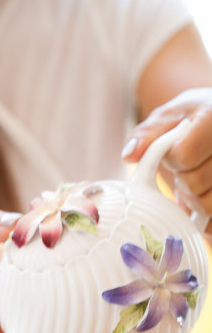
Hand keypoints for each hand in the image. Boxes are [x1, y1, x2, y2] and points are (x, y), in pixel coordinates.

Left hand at [122, 88, 211, 229]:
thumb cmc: (193, 121)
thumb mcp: (170, 117)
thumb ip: (148, 133)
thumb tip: (129, 155)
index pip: (183, 155)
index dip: (172, 159)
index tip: (176, 152)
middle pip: (195, 183)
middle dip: (183, 180)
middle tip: (189, 168)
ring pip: (207, 206)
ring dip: (194, 199)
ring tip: (199, 180)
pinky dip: (204, 215)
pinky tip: (206, 193)